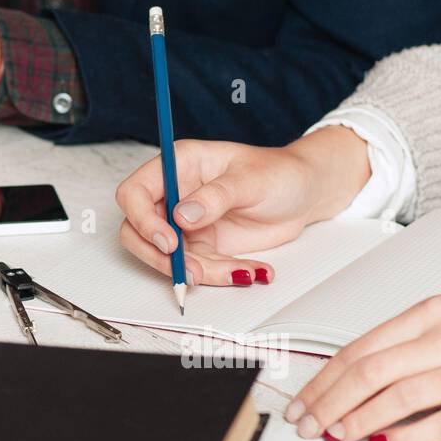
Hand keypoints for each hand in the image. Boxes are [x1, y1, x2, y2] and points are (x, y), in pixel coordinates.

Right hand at [115, 126, 370, 286]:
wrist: (306, 194)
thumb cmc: (280, 173)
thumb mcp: (251, 179)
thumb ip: (215, 196)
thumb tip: (182, 215)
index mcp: (179, 165)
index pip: (135, 192)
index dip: (143, 219)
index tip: (170, 241)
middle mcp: (175, 194)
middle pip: (137, 230)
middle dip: (160, 256)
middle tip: (191, 270)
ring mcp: (186, 223)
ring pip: (166, 257)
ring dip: (196, 271)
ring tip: (236, 271)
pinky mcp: (203, 246)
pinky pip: (196, 268)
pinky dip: (219, 275)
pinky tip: (249, 269)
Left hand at [286, 296, 440, 440]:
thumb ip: (406, 344)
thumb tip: (351, 378)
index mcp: (433, 313)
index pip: (361, 347)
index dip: (323, 378)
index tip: (302, 399)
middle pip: (370, 371)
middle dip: (329, 401)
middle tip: (308, 423)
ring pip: (399, 396)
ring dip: (358, 419)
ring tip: (336, 434)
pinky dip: (407, 435)